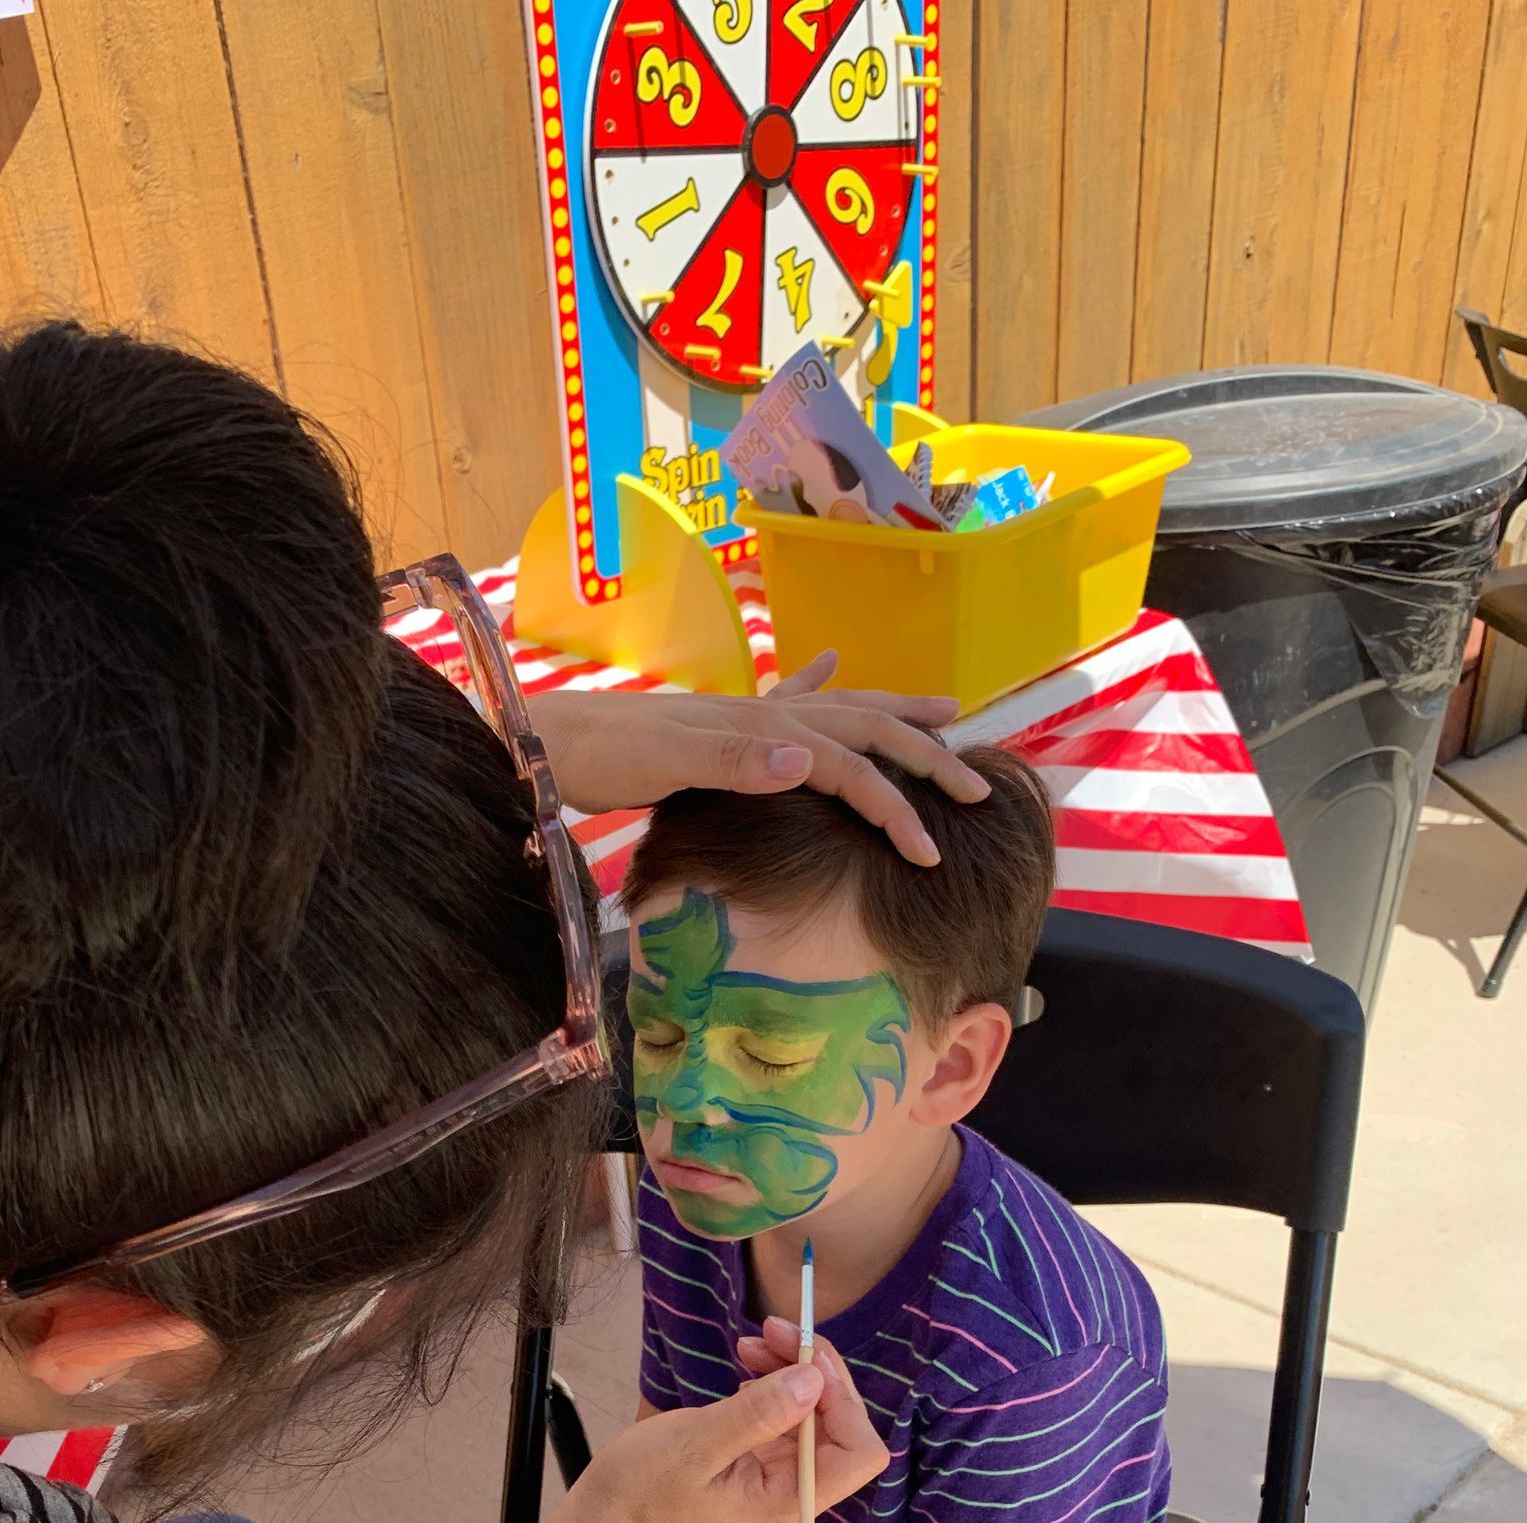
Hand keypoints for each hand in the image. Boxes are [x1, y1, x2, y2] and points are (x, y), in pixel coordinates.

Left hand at [533, 651, 987, 866]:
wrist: (547, 736)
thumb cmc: (601, 756)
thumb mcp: (665, 763)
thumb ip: (736, 761)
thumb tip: (808, 761)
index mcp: (762, 728)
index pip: (851, 768)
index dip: (897, 810)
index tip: (932, 856)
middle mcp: (763, 714)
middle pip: (865, 727)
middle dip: (926, 755)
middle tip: (978, 785)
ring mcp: (744, 716)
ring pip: (841, 707)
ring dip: (893, 710)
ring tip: (943, 709)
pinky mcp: (720, 724)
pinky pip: (788, 698)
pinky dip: (820, 683)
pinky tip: (831, 663)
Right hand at [565, 1343, 885, 1522]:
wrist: (604, 1521)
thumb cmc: (642, 1493)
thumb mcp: (694, 1447)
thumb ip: (757, 1416)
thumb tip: (813, 1379)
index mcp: (789, 1503)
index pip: (858, 1454)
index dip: (843, 1402)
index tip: (803, 1363)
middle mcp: (794, 1491)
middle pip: (842, 1426)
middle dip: (817, 1372)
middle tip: (773, 1329)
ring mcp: (778, 1474)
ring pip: (815, 1412)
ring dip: (794, 1369)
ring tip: (751, 1341)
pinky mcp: (759, 1457)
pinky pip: (787, 1414)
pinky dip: (775, 1381)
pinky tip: (748, 1366)